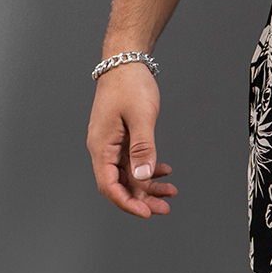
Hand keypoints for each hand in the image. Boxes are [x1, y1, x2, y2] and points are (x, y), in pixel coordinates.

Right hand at [87, 62, 177, 217]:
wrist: (125, 60)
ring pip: (128, 172)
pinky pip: (133, 159)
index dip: (127, 203)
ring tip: (170, 192)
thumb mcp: (140, 117)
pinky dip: (148, 166)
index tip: (146, 213)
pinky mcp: (121, 135)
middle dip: (142, 198)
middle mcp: (103, 148)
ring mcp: (112, 142)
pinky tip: (164, 170)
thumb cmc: (130, 84)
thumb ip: (142, 148)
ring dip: (148, 184)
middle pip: (120, 183)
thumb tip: (143, 177)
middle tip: (164, 208)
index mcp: (101, 146)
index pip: (109, 186)